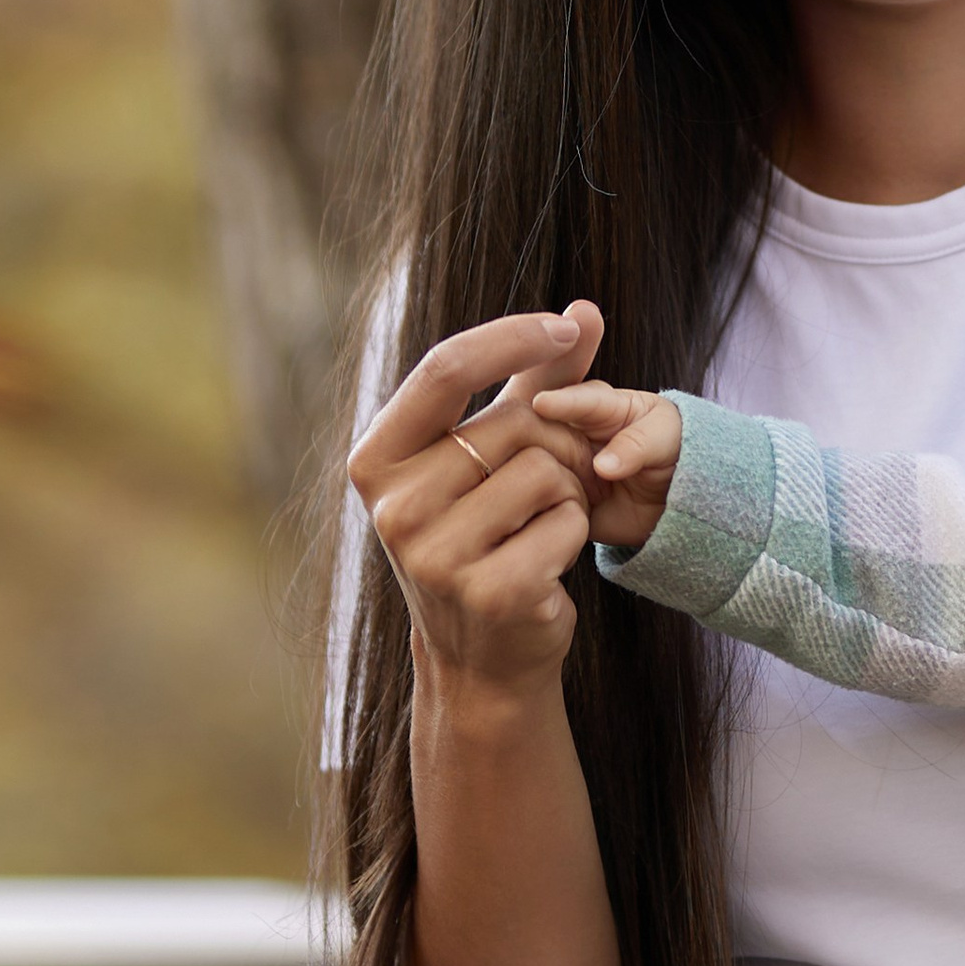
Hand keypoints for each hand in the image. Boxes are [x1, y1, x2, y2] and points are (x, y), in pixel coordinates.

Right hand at [347, 301, 605, 704]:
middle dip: (556, 444)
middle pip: (513, 425)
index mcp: (378, 458)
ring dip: (567, 495)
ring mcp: (434, 554)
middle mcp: (393, 505)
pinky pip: (567, 524)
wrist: (482, 656)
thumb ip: (537, 381)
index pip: (444, 368)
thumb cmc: (489, 535)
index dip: (512, 336)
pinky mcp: (487, 591)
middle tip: (551, 485)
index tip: (564, 326)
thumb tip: (586, 309)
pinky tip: (545, 562)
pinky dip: (574, 536)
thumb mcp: (495, 455)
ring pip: (545, 473)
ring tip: (538, 527)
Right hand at [530, 379, 683, 554]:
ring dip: (541, 478)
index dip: (561, 402)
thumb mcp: (666, 438)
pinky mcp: (556, 500)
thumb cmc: (671, 450)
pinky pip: (541, 504)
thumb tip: (602, 467)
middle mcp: (568, 432)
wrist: (671, 499)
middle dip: (544, 444)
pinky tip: (551, 513)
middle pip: (542, 432)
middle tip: (571, 465)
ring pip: (534, 469)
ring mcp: (559, 465)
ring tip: (571, 492)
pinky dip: (541, 508)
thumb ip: (638, 444)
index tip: (542, 404)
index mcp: (597, 405)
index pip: (579, 401)